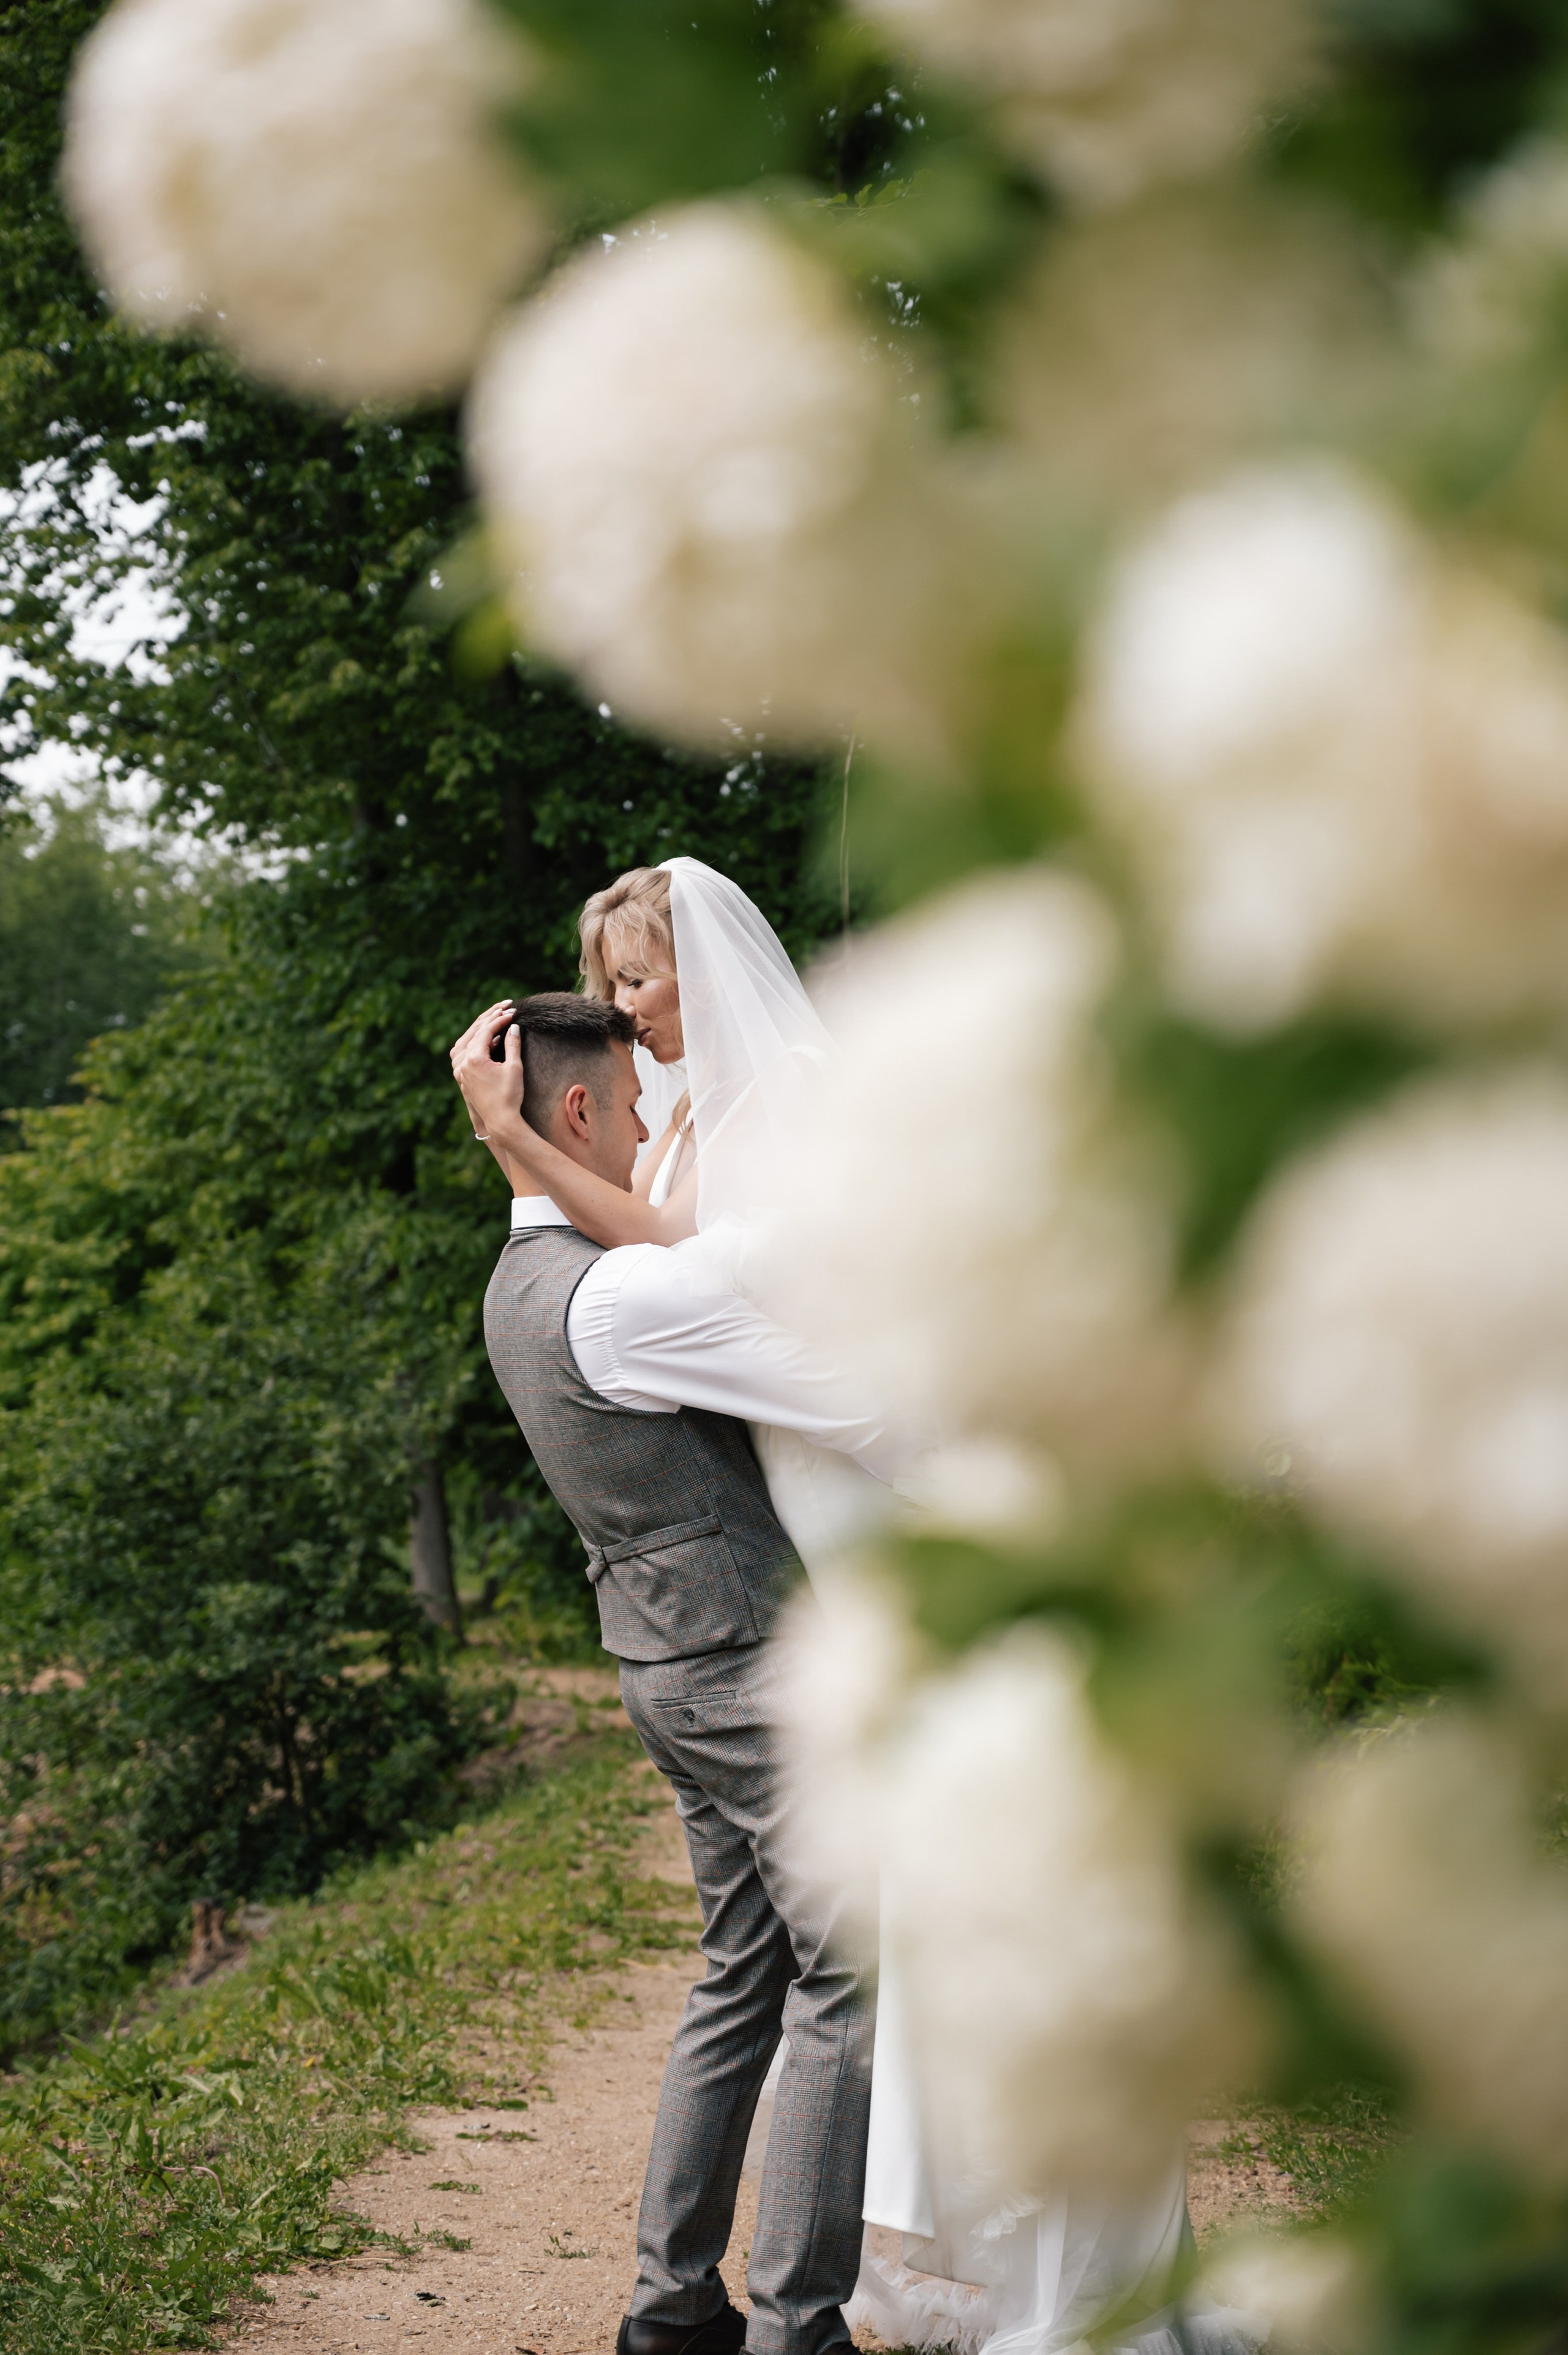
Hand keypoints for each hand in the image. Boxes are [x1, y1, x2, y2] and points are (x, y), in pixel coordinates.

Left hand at [450, 1001, 520, 1135]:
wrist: (500, 1122)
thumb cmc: (510, 1096)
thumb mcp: (514, 1068)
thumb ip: (512, 1044)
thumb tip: (513, 1027)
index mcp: (474, 1060)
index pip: (486, 1031)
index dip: (500, 1020)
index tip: (513, 1012)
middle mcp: (462, 1063)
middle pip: (474, 1032)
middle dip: (490, 1018)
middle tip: (504, 1008)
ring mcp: (460, 1070)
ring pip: (466, 1041)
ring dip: (479, 1029)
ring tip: (494, 1019)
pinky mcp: (462, 1077)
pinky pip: (465, 1053)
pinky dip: (475, 1042)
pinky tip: (488, 1040)